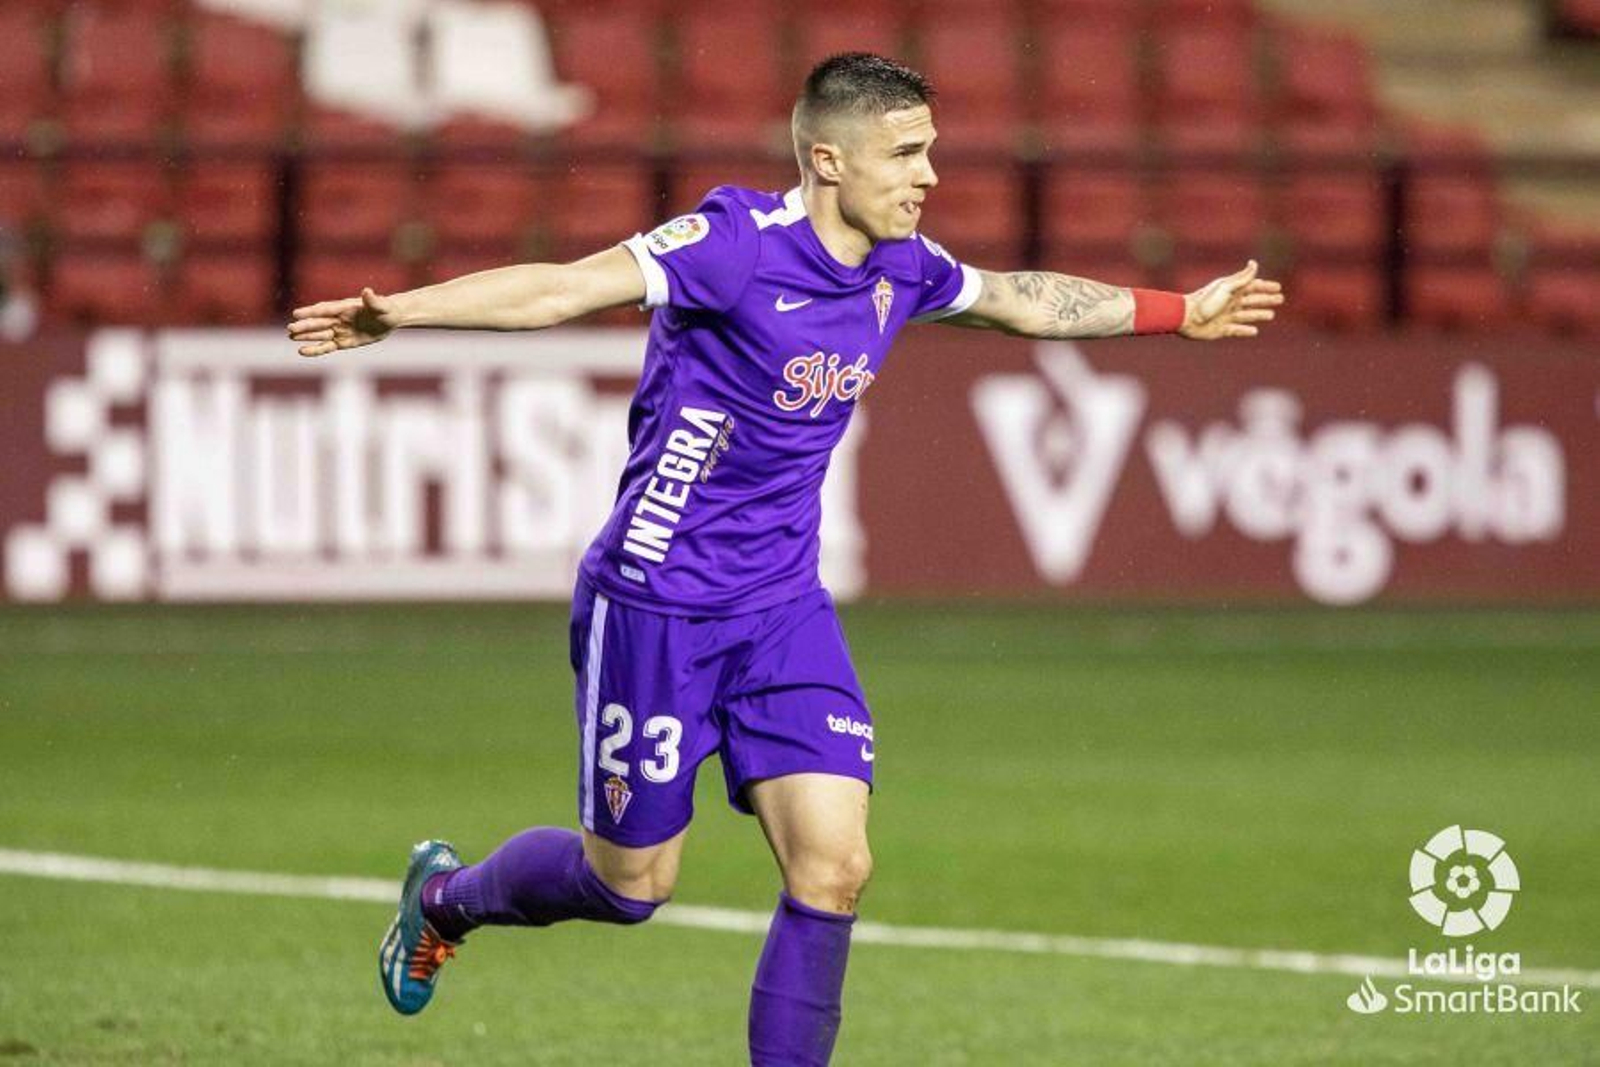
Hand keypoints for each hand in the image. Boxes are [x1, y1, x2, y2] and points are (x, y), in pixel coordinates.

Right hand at [287, 287, 401, 356]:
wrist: (389, 318)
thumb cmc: (385, 309)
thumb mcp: (381, 306)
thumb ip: (372, 300)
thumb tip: (367, 291)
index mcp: (344, 308)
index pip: (325, 310)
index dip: (311, 312)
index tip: (297, 314)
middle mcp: (339, 319)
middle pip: (319, 323)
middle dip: (305, 326)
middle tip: (290, 329)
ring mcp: (340, 330)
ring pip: (320, 334)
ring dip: (306, 336)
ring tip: (291, 337)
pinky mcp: (343, 342)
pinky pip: (327, 347)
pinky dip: (315, 349)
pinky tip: (302, 352)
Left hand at [1179, 261, 1283, 339]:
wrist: (1187, 318)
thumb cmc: (1206, 301)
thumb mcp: (1226, 287)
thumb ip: (1242, 278)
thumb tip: (1254, 263)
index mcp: (1231, 290)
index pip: (1253, 286)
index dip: (1266, 286)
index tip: (1278, 287)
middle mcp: (1230, 303)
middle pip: (1252, 300)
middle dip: (1266, 300)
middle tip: (1280, 300)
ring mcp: (1226, 316)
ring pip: (1247, 315)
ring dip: (1259, 314)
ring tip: (1271, 315)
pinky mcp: (1221, 330)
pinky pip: (1236, 330)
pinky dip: (1245, 331)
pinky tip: (1255, 331)